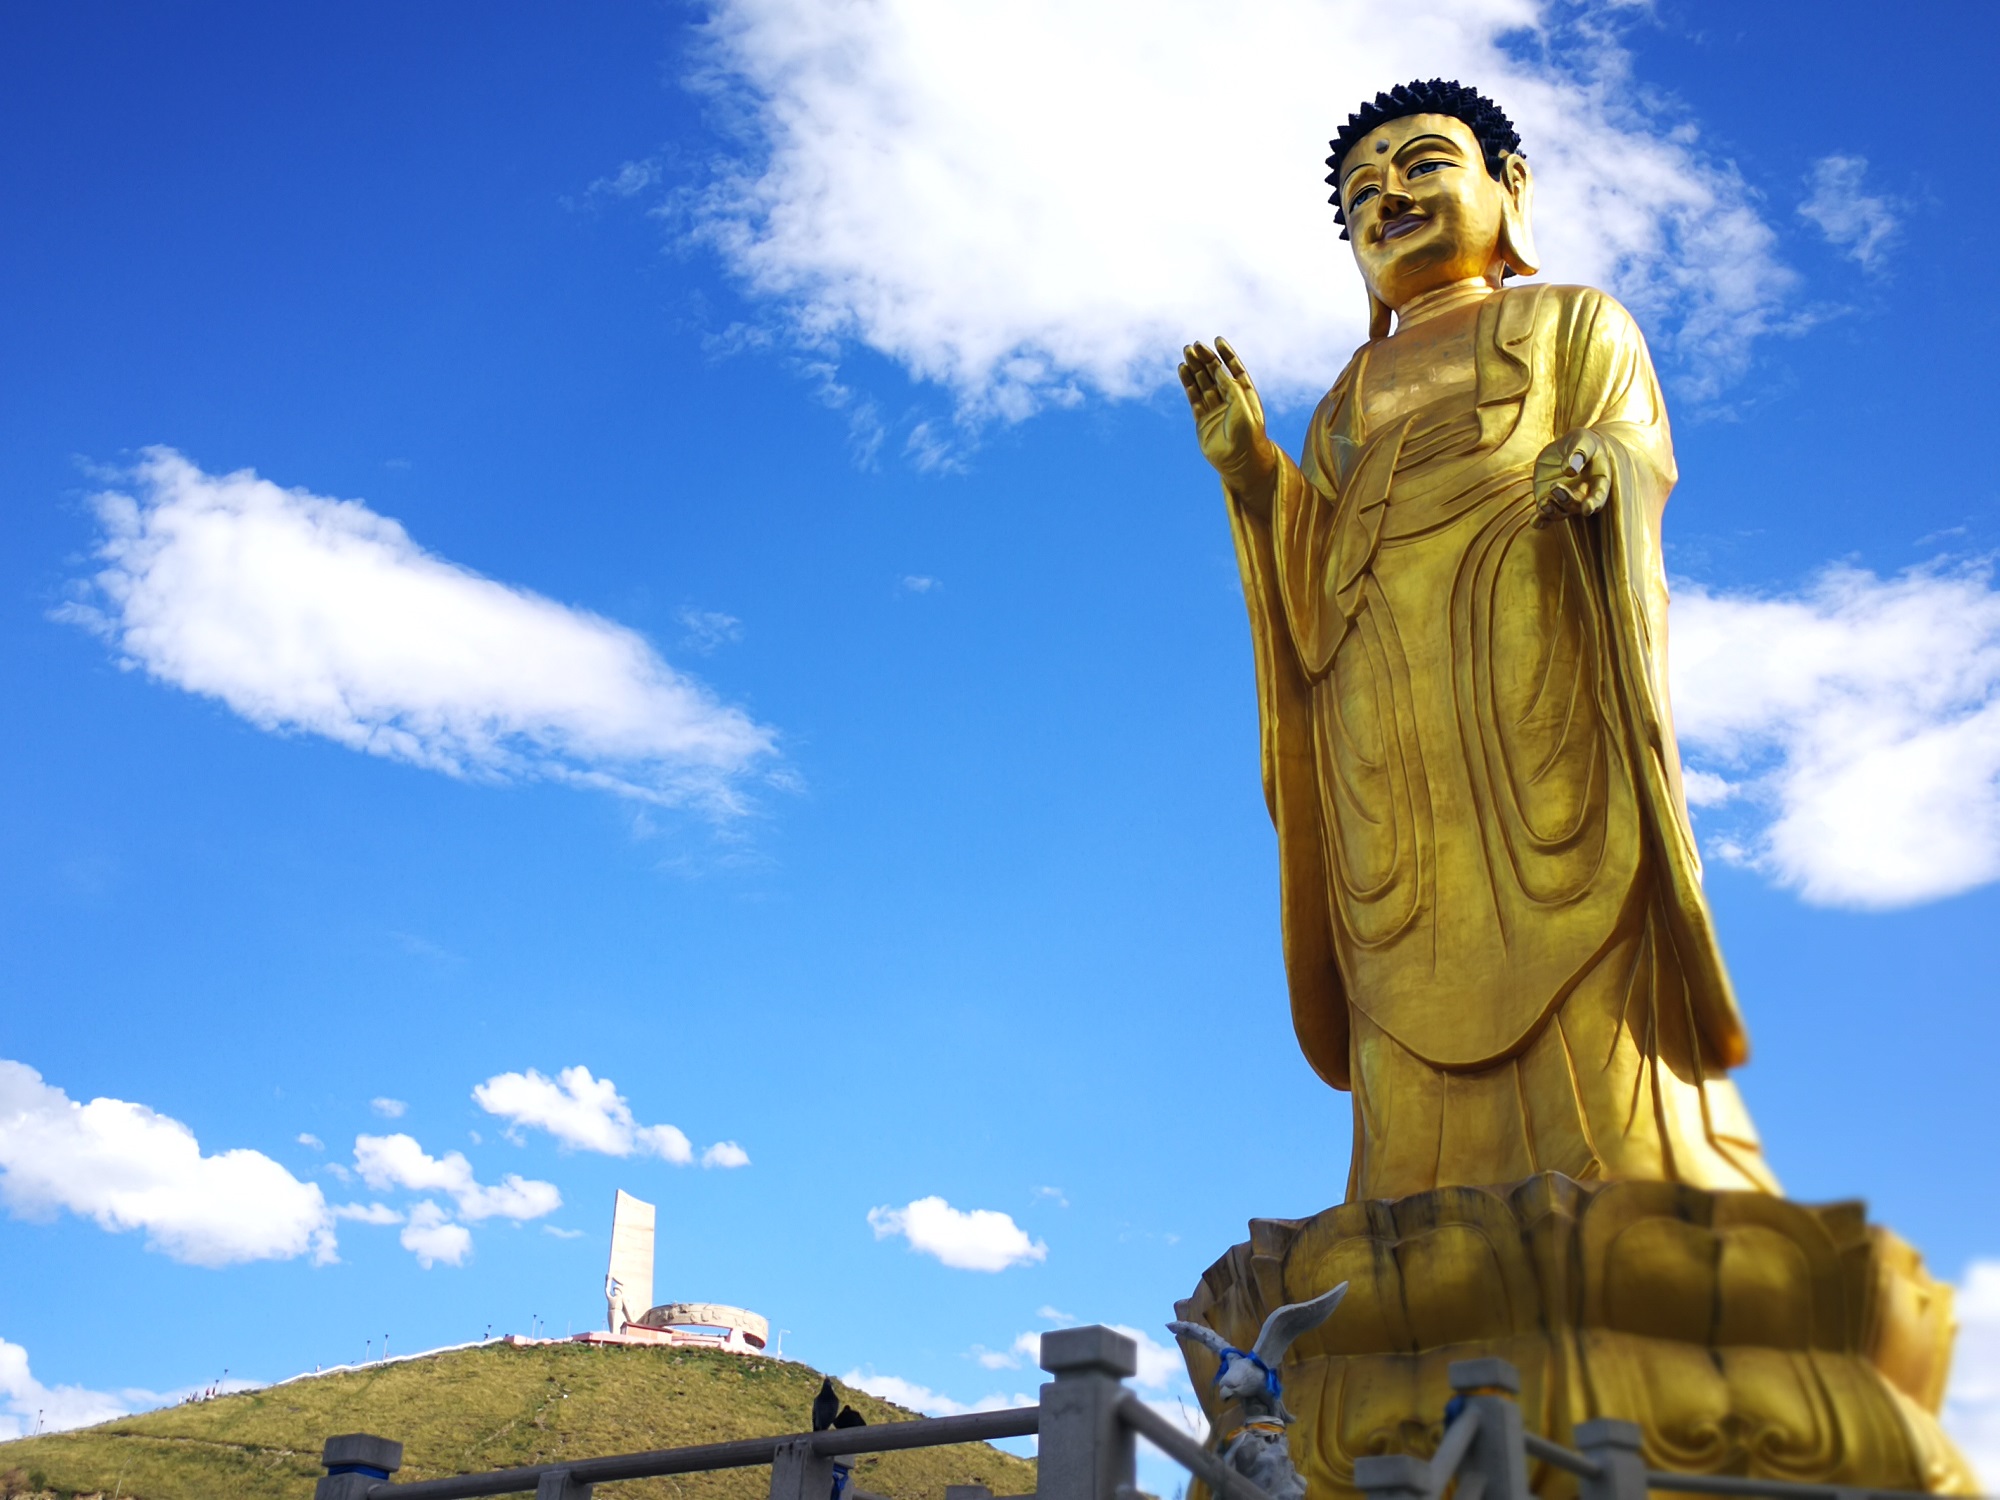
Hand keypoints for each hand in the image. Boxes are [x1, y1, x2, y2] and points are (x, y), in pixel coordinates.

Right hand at [1179, 338, 1276, 491]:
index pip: (1234, 369)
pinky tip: (1182, 370)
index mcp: (1245, 395)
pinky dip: (1188, 384)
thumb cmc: (1249, 436)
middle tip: (1194, 345)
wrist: (1241, 464)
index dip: (1226, 354)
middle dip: (1205, 359)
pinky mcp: (1203, 422)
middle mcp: (1230, 401)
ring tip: (1186, 353)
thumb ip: (1231, 387)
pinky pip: (1194, 399)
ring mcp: (1216, 411)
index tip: (1217, 340)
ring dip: (1195, 368)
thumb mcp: (1243, 407)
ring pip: (1203, 384)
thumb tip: (1218, 369)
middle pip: (1215, 374)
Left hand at [1533, 428, 1608, 527]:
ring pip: (1561, 513)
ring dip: (1552, 512)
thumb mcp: (1582, 440)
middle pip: (1577, 506)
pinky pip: (1544, 517)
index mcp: (1598, 481)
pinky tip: (1534, 520)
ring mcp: (1565, 500)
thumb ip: (1578, 452)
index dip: (1594, 503)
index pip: (1599, 495)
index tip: (1588, 508)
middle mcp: (1583, 495)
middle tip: (1556, 486)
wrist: (1566, 447)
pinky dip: (1539, 521)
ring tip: (1544, 502)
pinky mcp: (1548, 500)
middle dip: (1567, 500)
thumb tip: (1569, 470)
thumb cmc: (1581, 442)